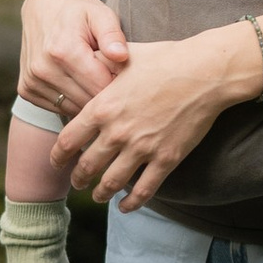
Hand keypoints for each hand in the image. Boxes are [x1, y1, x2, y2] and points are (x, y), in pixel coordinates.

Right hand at [20, 0, 127, 118]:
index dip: (117, 83)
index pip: (101, 87)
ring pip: (72, 109)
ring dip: (85, 98)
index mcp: (63, 51)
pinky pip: (57, 108)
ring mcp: (31, 81)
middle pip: (86, 102)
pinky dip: (69, 100)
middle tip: (108, 75)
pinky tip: (75, 82)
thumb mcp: (101, 14)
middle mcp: (43, 68)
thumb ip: (113, 35)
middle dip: (102, 93)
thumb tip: (121, 56)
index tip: (122, 73)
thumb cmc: (80, 12)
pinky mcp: (25, 90)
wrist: (45, 6)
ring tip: (92, 77)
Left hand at [55, 27, 252, 210]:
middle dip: (78, 178)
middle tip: (77, 183)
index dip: (58, 156)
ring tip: (98, 195)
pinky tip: (125, 206)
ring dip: (100, 193)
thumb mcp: (125, 57)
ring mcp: (142, 148)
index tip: (57, 162)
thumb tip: (84, 61)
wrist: (205, 72)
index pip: (68, 140)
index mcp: (102, 107)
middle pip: (86, 166)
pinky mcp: (166, 159)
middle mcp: (117, 132)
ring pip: (111, 183)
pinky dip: (131, 203)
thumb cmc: (166, 59)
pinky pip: (144, 190)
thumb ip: (100, 64)